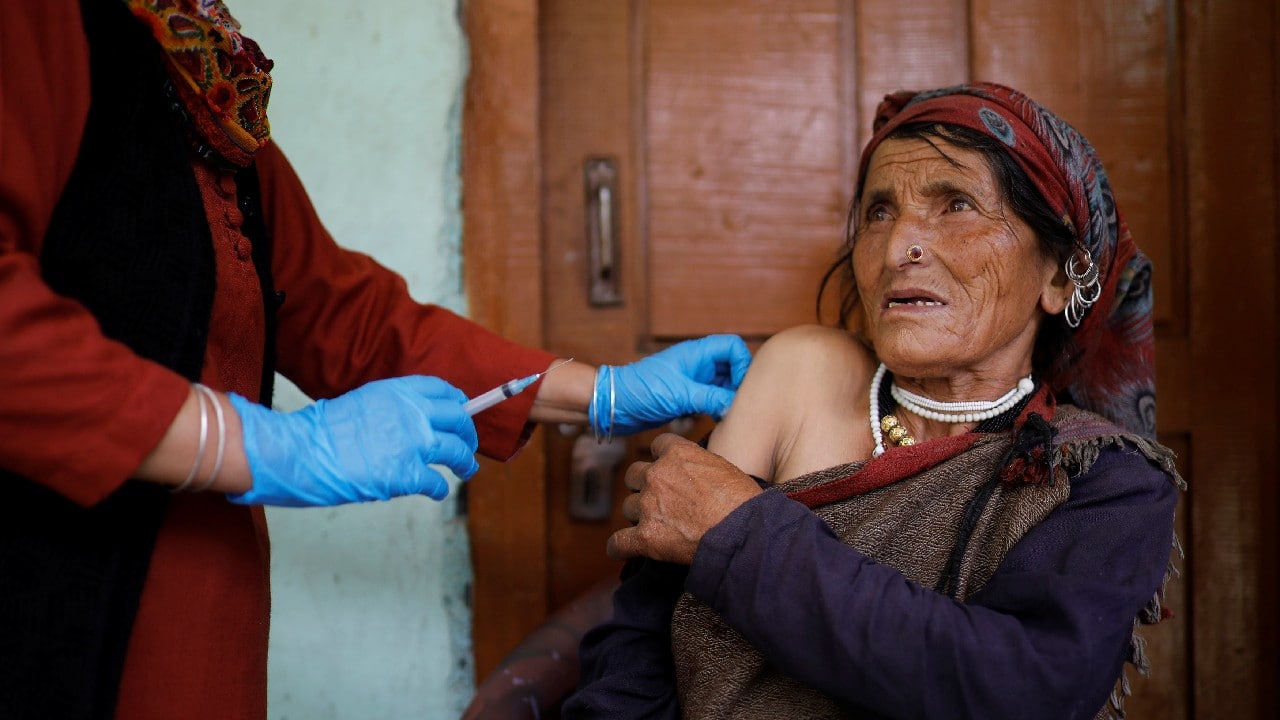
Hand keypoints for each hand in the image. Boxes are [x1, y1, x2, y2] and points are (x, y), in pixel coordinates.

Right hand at [226, 376, 478, 506]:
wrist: (299, 451)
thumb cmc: (319, 432)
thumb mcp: (360, 403)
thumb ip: (389, 409)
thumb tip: (408, 423)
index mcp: (397, 392)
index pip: (443, 390)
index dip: (458, 403)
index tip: (462, 411)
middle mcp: (411, 413)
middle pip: (458, 420)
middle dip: (468, 434)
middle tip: (468, 446)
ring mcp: (411, 444)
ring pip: (457, 451)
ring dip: (465, 463)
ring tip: (466, 470)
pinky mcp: (405, 474)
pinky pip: (436, 482)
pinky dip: (439, 489)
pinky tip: (437, 492)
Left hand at [600, 334, 751, 434]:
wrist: (614, 405)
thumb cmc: (642, 391)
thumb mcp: (680, 394)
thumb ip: (711, 397)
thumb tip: (736, 405)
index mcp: (697, 353)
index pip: (733, 347)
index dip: (743, 364)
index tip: (740, 387)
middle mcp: (698, 364)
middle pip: (732, 367)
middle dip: (738, 385)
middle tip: (736, 406)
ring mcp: (693, 381)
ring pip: (723, 385)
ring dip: (727, 399)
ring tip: (726, 416)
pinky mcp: (687, 397)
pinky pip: (711, 399)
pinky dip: (717, 409)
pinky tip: (716, 422)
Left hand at [607, 433, 761, 563]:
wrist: (744, 533)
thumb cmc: (743, 502)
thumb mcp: (723, 467)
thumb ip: (698, 465)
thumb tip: (693, 476)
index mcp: (677, 454)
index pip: (656, 446)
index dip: (660, 459)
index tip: (667, 470)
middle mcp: (657, 475)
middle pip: (634, 475)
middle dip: (643, 487)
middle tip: (661, 501)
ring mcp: (648, 506)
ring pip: (627, 507)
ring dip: (639, 516)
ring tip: (657, 528)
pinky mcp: (645, 537)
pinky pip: (618, 542)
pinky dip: (620, 547)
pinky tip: (624, 549)